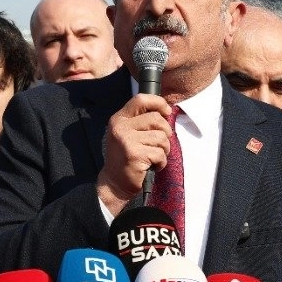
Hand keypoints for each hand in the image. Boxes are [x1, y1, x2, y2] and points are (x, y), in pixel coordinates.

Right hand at [95, 96, 172, 216]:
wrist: (115, 183)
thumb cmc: (126, 157)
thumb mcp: (129, 134)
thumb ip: (142, 121)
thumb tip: (166, 111)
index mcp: (119, 119)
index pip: (140, 99)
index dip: (158, 103)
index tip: (167, 112)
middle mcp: (120, 127)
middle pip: (156, 119)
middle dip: (165, 133)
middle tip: (160, 145)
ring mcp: (127, 141)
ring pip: (161, 138)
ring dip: (163, 150)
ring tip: (154, 157)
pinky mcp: (135, 154)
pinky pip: (160, 153)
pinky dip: (161, 162)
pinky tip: (153, 166)